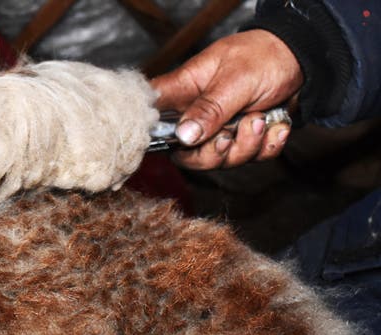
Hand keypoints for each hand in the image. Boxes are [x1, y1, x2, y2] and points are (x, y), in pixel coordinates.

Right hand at [151, 30, 302, 168]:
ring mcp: (218, 129)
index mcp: (183, 92)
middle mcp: (195, 114)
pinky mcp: (242, 139)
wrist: (303, 60)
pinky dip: (267, 146)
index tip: (172, 138)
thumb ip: (209, 109)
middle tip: (231, 134)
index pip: (149, 113)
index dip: (148, 132)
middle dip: (214, 153)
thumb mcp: (235, 80)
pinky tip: (274, 125)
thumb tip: (183, 135)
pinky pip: (248, 158)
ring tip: (261, 119)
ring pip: (219, 160)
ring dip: (247, 145)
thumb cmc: (264, 56)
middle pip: (186, 154)